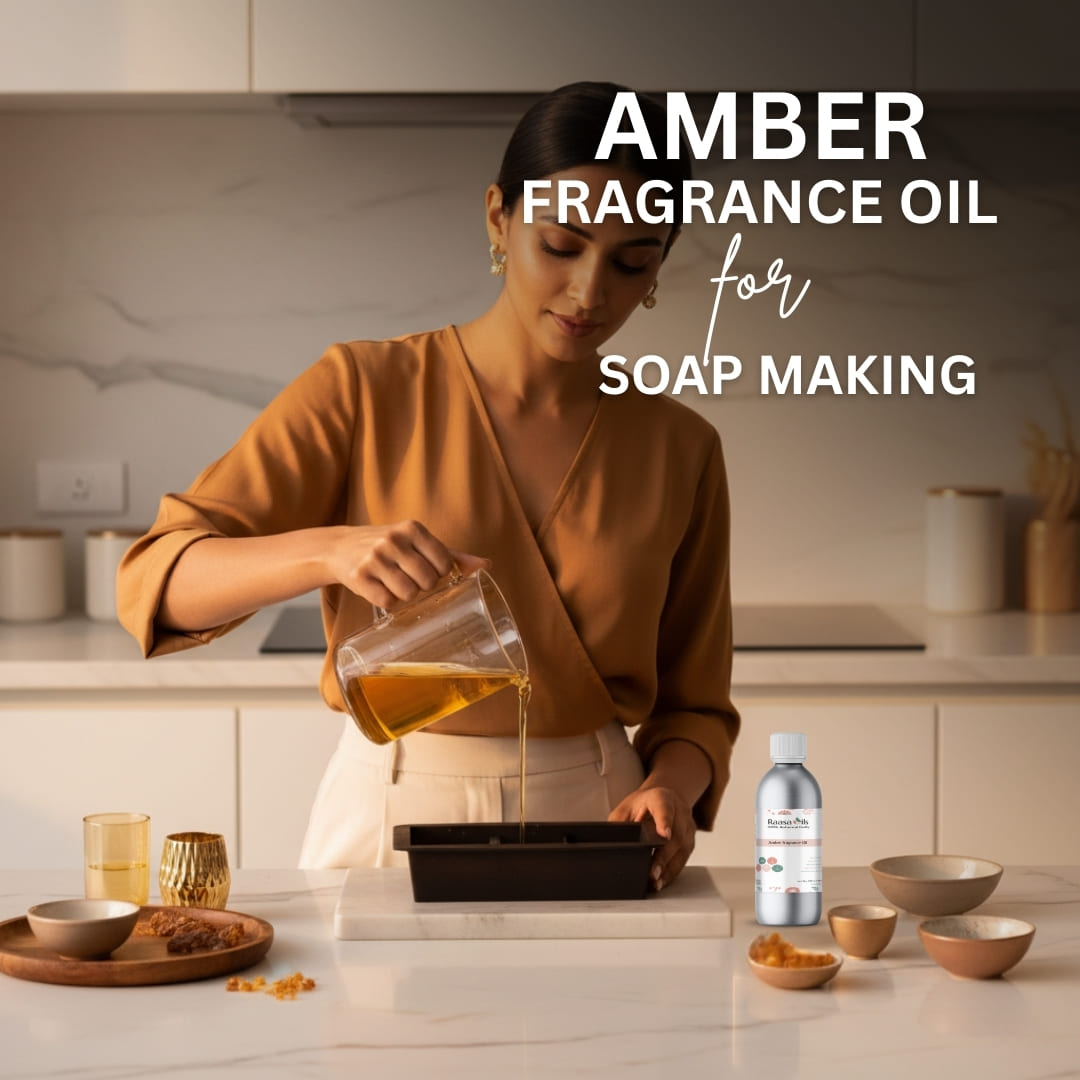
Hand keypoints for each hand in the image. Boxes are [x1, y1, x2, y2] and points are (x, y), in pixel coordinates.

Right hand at [326, 520, 487, 608]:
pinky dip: (386, 601)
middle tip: (407, 577)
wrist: (339, 547)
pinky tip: (378, 587)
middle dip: (421, 586)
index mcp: (412, 528)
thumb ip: (452, 554)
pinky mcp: (359, 576)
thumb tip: (486, 565)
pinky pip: (387, 602)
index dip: (438, 573)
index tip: (425, 568)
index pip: (444, 563)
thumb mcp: (417, 542)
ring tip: (392, 582)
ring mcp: (374, 558)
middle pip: (428, 582)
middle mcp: (393, 540)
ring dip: (403, 595)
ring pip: (408, 594)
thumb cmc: (388, 546)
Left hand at [608, 784, 695, 891]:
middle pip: (675, 834)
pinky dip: (672, 872)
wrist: (663, 798)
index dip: (664, 821)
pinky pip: (684, 858)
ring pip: (682, 849)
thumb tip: (611, 845)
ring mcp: (687, 826)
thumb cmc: (643, 804)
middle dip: (664, 857)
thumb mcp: (626, 808)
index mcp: (660, 798)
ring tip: (656, 883)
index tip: (664, 835)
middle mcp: (679, 811)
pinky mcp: (690, 841)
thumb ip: (620, 823)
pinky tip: (662, 880)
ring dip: (669, 869)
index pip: (664, 808)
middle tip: (653, 873)